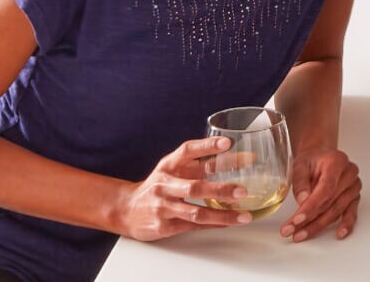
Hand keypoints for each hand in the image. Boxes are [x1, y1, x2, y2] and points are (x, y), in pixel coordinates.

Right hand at [113, 136, 252, 241]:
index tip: (228, 143)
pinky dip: (213, 224)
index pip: (187, 151)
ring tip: (244, 215)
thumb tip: (234, 157)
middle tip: (243, 191)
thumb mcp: (172, 169)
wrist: (125, 210)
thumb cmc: (158, 186)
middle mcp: (165, 185)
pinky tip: (229, 222)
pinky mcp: (164, 226)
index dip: (207, 146)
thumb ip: (197, 163)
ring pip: (196, 212)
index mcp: (168, 166)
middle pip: (195, 187)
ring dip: (222, 214)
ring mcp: (163, 207)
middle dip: (221, 189)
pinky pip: (193, 226)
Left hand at [281, 149, 360, 241]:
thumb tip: (303, 200)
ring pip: (337, 211)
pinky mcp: (355, 197)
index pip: (325, 189)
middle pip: (330, 202)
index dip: (311, 206)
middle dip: (309, 220)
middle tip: (291, 230)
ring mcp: (354, 186)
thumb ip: (301, 181)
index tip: (297, 219)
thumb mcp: (300, 165)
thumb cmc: (312, 160)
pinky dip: (346, 224)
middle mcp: (349, 173)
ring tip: (300, 235)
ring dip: (318, 225)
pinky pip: (351, 213)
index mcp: (337, 162)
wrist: (322, 157)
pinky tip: (339, 234)